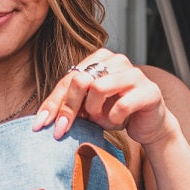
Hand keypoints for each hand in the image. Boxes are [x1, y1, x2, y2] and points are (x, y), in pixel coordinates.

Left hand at [31, 50, 173, 145]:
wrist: (148, 125)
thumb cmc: (116, 112)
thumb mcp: (88, 108)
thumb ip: (70, 105)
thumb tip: (43, 118)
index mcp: (99, 59)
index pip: (68, 79)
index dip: (52, 103)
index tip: (40, 125)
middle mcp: (117, 60)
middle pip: (80, 80)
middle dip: (68, 108)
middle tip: (63, 130)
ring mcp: (134, 73)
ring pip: (98, 88)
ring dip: (95, 112)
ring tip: (102, 121)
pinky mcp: (149, 91)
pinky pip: (121, 105)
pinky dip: (115, 119)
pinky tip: (120, 122)